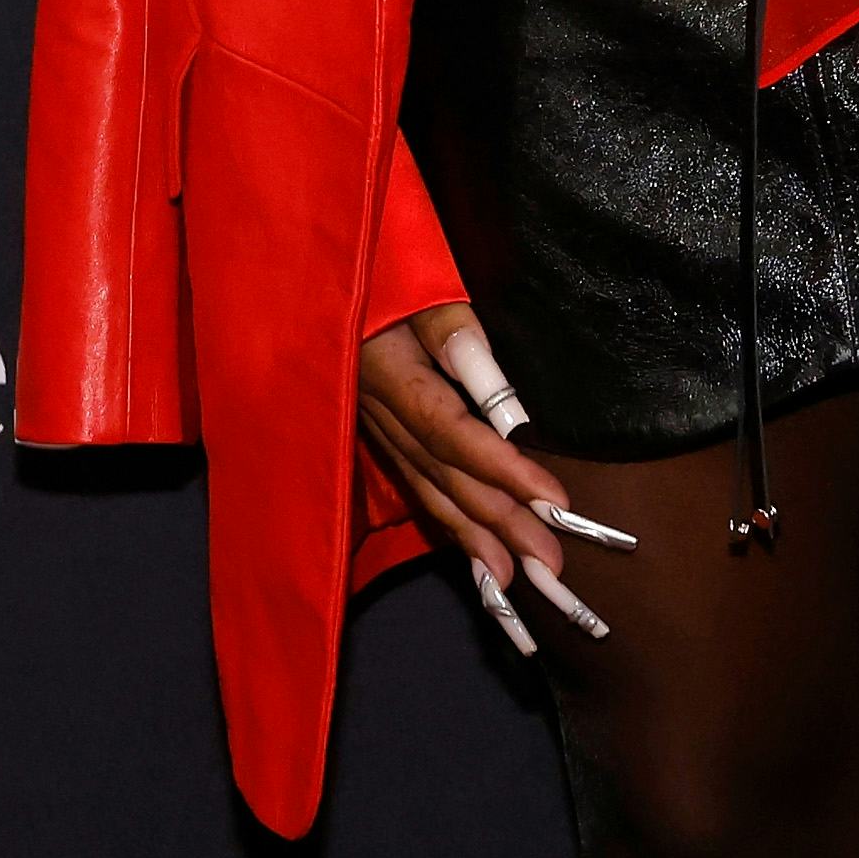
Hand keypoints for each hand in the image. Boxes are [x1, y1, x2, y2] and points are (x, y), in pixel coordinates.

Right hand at [355, 301, 632, 654]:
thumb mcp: (409, 284)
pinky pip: (417, 488)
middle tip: (552, 567)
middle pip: (448, 478)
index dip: (505, 471)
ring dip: (475, 539)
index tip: (556, 502)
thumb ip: (448, 328)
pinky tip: (473, 551)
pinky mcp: (376, 437)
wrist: (302, 285)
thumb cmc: (370, 275)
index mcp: (389, 378)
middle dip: (502, 524)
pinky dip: (447, 523)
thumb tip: (487, 369)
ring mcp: (376, 432)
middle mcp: (381, 417)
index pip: (455, 436)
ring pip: (430, 494)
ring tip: (515, 582)